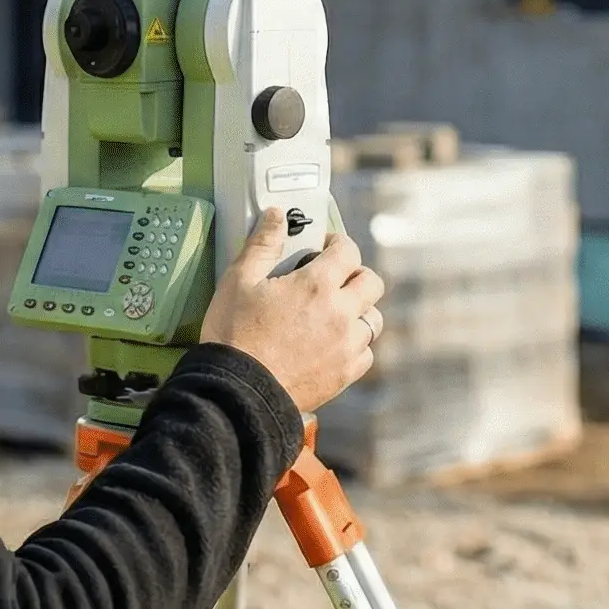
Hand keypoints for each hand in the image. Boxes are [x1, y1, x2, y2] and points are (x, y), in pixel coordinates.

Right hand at [200, 210, 385, 412]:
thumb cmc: (235, 335)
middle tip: (334, 279)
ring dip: (359, 311)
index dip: (337, 245)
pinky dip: (355, 346)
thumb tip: (275, 215)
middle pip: (372, 282)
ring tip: (334, 314)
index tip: (325, 249)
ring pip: (373, 319)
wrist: (239, 393)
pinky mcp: (345, 374)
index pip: (348, 250)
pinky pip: (366, 353)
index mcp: (317, 284)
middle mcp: (341, 312)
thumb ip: (261, 244)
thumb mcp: (238, 281)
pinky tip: (333, 345)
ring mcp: (347, 345)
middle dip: (355, 275)